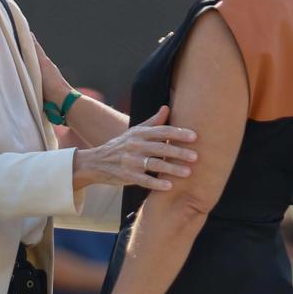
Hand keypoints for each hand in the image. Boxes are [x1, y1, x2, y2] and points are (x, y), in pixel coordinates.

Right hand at [71, 108, 198, 191]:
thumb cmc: (122, 145)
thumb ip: (153, 122)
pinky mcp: (126, 176)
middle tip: (196, 156)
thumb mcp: (135, 132)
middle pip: (160, 148)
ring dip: (171, 169)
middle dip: (178, 152)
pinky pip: (143, 180)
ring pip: (153, 164)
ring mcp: (130, 161)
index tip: (194, 136)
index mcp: (139, 133)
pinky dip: (156, 183)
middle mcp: (135, 145)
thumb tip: (167, 107)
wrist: (96, 162)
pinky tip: (169, 186)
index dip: (178, 133)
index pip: (161, 131)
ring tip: (188, 172)